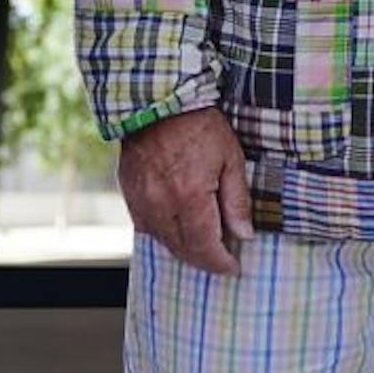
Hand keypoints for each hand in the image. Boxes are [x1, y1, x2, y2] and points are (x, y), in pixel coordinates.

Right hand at [118, 106, 253, 275]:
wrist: (159, 104)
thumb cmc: (200, 128)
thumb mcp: (232, 160)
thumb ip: (237, 201)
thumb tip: (244, 234)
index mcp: (189, 198)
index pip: (204, 246)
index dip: (220, 262)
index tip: (233, 268)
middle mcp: (161, 206)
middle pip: (183, 249)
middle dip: (204, 259)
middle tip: (222, 259)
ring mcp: (141, 202)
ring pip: (163, 241)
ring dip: (184, 249)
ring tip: (205, 246)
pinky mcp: (129, 195)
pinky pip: (146, 227)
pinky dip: (165, 234)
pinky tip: (179, 229)